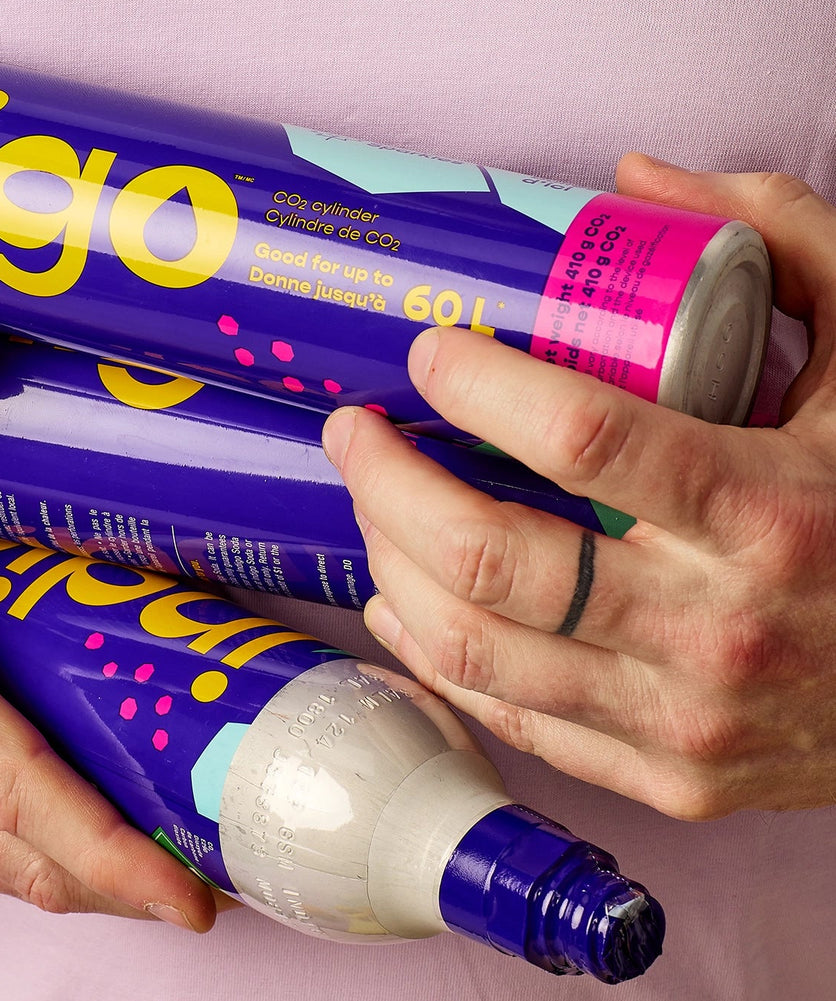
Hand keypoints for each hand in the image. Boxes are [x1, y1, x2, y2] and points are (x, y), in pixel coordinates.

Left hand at [324, 156, 835, 819]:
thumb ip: (786, 246)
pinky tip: (402, 597)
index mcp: (766, 508)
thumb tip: (643, 182)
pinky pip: (508, 716)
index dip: (478, 386)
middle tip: (354, 429)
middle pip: (491, 555)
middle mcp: (713, 625)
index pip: (580, 436)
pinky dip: (431, 653)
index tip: (430, 354)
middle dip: (388, 481)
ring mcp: (681, 716)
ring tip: (367, 503)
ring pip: (475, 643)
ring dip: (390, 562)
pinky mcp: (663, 777)